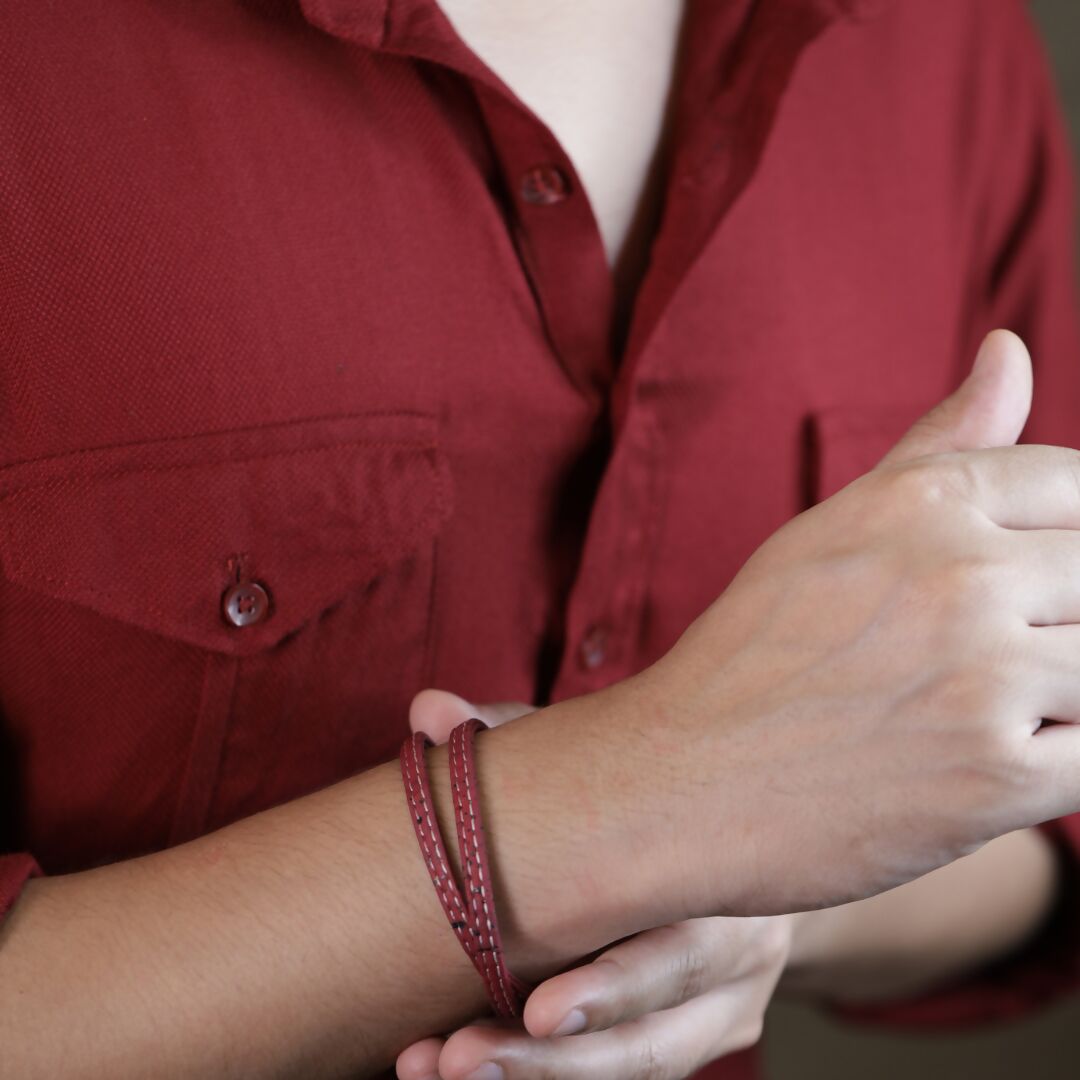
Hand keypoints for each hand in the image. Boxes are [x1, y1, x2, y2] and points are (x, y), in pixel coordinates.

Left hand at [398, 690, 790, 1079]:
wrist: (737, 840)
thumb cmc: (650, 790)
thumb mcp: (597, 757)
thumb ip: (513, 734)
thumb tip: (426, 709)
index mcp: (725, 884)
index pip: (678, 954)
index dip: (610, 989)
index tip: (536, 1010)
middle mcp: (739, 962)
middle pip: (655, 1040)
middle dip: (554, 1061)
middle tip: (456, 1061)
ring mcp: (724, 1013)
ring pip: (643, 1066)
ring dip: (542, 1079)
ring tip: (440, 1071)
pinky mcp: (702, 1037)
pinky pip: (632, 1073)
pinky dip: (554, 1075)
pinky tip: (475, 1069)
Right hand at [638, 328, 1079, 914]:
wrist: (685, 778)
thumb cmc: (754, 649)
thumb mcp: (835, 525)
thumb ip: (940, 442)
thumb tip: (1009, 348)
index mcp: (921, 502)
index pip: (1071, 483)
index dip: (1056, 538)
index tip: (1009, 588)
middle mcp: (961, 575)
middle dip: (1054, 615)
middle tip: (969, 655)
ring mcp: (984, 679)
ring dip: (1058, 689)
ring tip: (978, 705)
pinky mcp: (998, 780)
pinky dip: (1061, 753)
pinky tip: (993, 755)